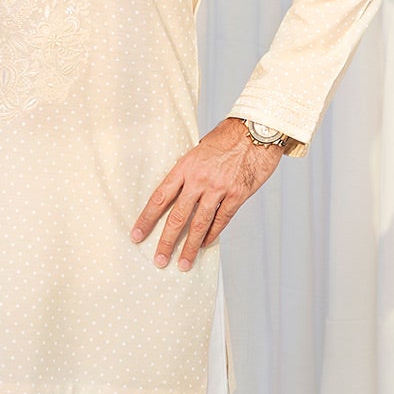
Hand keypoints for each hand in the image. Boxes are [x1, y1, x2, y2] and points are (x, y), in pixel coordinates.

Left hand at [131, 118, 280, 270]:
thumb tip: (181, 187)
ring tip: (183, 263)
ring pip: (199, 223)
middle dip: (166, 241)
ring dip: (190, 247)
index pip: (160, 197)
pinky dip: (212, 234)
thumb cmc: (228, 136)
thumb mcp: (200, 148)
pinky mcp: (237, 194)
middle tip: (159, 260)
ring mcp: (219, 188)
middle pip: (177, 216)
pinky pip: (222, 219)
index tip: (137, 234)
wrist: (257, 130)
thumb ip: (190, 169)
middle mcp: (199, 179)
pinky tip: (205, 245)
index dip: (147, 219)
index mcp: (185, 167)